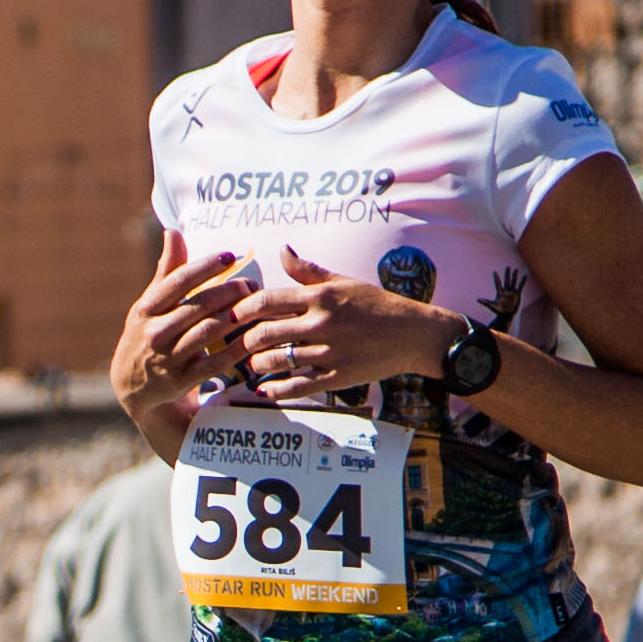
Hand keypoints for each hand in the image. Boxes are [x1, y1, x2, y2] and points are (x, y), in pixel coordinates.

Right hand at [112, 245, 255, 416]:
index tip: (228, 256)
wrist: (131, 387)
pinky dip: (235, 349)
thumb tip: (173, 232)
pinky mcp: (181, 381)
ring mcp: (167, 358)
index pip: (177, 282)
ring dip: (235, 317)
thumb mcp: (149, 305)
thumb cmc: (147, 335)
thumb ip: (166, 271)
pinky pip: (214, 363)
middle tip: (250, 284)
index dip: (204, 267)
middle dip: (228, 292)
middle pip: (197, 306)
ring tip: (254, 306)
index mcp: (146, 309)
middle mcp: (154, 332)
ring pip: (207, 332)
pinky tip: (252, 338)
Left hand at [229, 254, 460, 407]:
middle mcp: (322, 324)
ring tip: (252, 365)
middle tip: (236, 344)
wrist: (413, 334)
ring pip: (277, 361)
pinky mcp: (337, 377)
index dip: (241, 309)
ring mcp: (329, 352)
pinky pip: (297, 387)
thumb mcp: (343, 282)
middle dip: (243, 340)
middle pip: (265, 333)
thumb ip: (308, 271)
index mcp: (320, 297)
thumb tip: (282, 251)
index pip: (267, 301)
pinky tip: (264, 390)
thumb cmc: (376, 305)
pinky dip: (275, 390)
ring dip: (256, 365)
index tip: (229, 316)